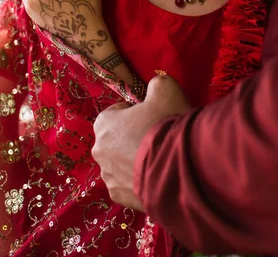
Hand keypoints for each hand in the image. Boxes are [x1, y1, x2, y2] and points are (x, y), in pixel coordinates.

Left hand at [92, 75, 190, 208]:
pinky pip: (128, 184)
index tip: (150, 115)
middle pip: (117, 139)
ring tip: (159, 158)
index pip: (116, 112)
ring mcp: (108, 176)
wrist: (175, 168)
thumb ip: (156, 83)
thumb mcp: (165, 89)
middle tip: (156, 137)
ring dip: (135, 160)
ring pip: (121, 163)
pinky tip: (156, 174)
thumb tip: (154, 86)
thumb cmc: (164, 124)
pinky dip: (139, 180)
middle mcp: (99, 150)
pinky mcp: (119, 197)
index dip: (134, 112)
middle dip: (133, 137)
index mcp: (103, 123)